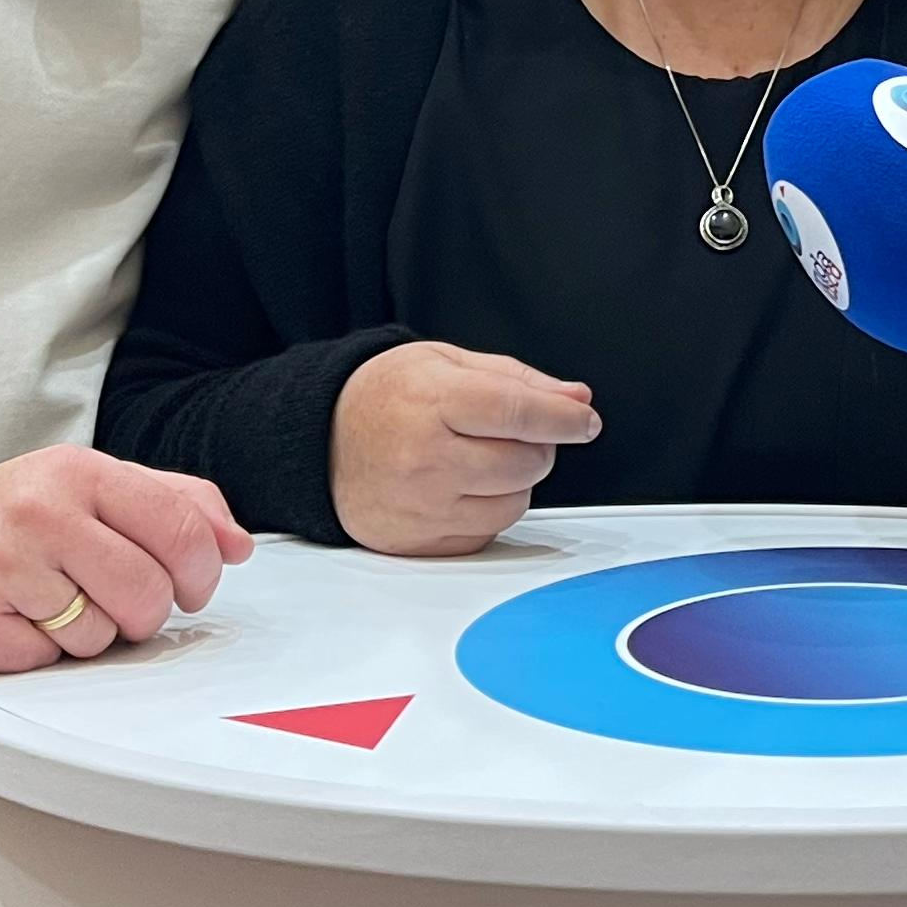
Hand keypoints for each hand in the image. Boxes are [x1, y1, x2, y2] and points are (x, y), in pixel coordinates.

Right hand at [0, 447, 252, 672]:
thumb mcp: (85, 487)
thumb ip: (170, 503)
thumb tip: (234, 542)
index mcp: (77, 472)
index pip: (181, 528)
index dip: (200, 572)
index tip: (188, 584)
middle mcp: (38, 511)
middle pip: (148, 594)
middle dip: (139, 614)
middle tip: (105, 599)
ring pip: (100, 636)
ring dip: (83, 634)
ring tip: (46, 603)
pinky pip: (45, 661)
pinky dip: (36, 653)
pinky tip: (10, 621)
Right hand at [333, 341, 598, 555]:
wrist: (322, 441)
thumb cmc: (385, 396)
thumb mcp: (448, 363)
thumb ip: (518, 380)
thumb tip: (575, 401)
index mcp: (433, 402)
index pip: (519, 413)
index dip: (563, 419)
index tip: (585, 422)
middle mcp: (425, 459)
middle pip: (525, 463)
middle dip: (535, 446)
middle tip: (509, 432)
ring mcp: (421, 507)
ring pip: (513, 504)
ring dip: (513, 482)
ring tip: (478, 457)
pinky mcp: (420, 543)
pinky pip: (487, 534)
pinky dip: (488, 511)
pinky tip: (460, 487)